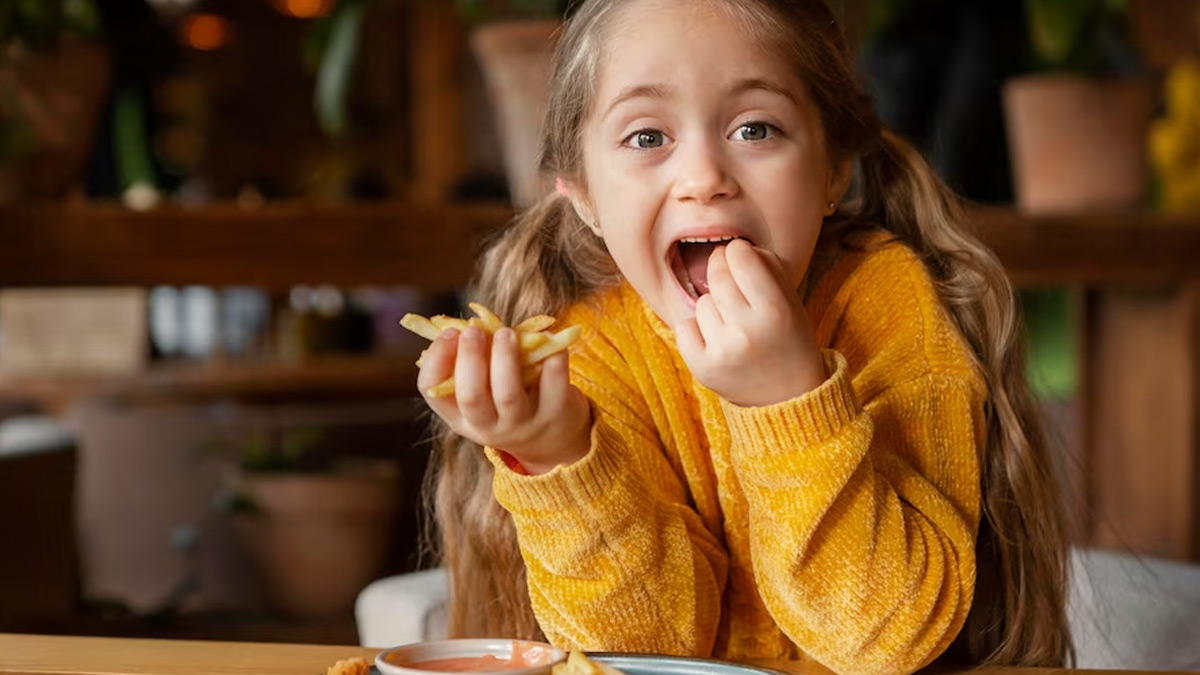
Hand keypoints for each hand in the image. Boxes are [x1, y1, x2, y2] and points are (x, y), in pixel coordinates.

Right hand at [418, 326, 591, 473]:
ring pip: (508, 394)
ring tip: (506, 332)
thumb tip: (476, 322)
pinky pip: (553, 383)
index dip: (437, 359)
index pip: (433, 392)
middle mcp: (488, 426)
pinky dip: (551, 357)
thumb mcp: (484, 394)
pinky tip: (547, 338)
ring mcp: (523, 423)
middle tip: (473, 330)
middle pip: (471, 396)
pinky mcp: (556, 413)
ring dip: (504, 358)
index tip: (449, 332)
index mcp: (460, 417)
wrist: (553, 439)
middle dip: (470, 358)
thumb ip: (476, 363)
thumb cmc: (508, 402)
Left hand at [675, 238, 825, 406]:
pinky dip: (697, 330)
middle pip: (717, 274)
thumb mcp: (792, 301)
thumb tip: (734, 248)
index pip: (741, 256)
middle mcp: (748, 330)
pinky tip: (717, 340)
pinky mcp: (702, 368)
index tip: (742, 260)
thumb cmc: (788, 340)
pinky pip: (684, 326)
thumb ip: (769, 267)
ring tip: (733, 325)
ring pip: (701, 301)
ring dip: (713, 307)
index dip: (739, 252)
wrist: (788, 398)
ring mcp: (722, 351)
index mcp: (775, 310)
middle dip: (722, 272)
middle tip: (733, 286)